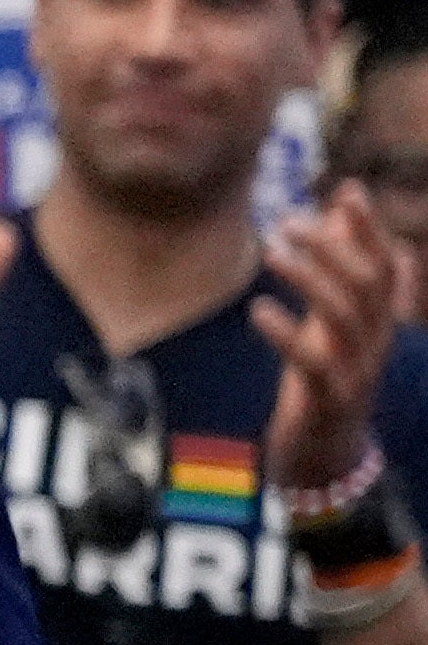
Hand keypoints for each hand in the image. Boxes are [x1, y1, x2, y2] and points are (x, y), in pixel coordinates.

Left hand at [258, 192, 414, 495]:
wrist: (327, 454)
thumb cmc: (324, 377)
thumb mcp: (330, 321)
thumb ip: (336, 269)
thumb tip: (339, 209)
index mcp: (376, 321)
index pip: (386, 266)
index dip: (369, 229)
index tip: (346, 190)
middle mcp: (374, 342)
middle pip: (368, 284)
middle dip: (334, 246)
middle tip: (288, 219)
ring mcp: (356, 371)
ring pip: (346, 316)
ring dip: (310, 278)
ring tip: (271, 250)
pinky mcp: (328, 400)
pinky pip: (312, 362)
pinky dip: (285, 333)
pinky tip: (257, 310)